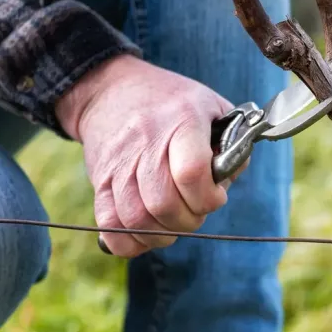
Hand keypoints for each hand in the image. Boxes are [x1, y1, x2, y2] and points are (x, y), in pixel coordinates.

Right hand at [55, 54, 239, 257]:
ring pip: (135, 219)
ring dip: (161, 235)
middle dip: (188, 221)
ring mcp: (118, 162)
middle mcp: (146, 141)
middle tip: (195, 213)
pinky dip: (129, 241)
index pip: (191, 172)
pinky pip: (107, 225)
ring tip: (173, 224)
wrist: (112, 90)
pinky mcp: (99, 180)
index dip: (207, 197)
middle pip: (163, 202)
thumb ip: (232, 147)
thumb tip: (225, 186)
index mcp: (183, 120)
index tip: (216, 198)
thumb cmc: (174, 103)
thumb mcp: (213, 108)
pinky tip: (146, 233)